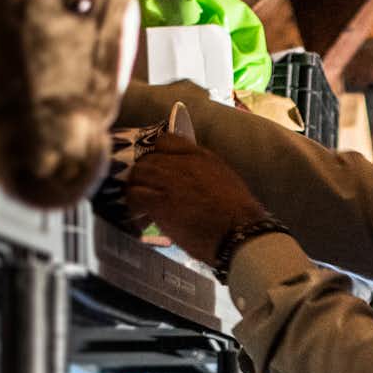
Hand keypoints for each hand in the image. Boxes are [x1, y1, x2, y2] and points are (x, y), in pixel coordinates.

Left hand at [123, 131, 268, 265]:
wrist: (238, 232)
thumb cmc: (239, 215)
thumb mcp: (225, 181)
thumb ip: (204, 173)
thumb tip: (190, 182)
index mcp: (201, 156)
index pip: (166, 141)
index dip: (157, 154)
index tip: (157, 168)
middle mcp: (182, 163)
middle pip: (147, 159)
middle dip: (143, 175)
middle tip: (146, 190)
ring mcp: (168, 181)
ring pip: (137, 174)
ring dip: (136, 189)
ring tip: (140, 204)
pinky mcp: (159, 201)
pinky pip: (134, 196)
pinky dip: (133, 206)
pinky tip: (140, 216)